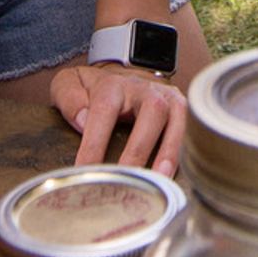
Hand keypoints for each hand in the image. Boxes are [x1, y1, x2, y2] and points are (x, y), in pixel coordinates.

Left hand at [50, 61, 188, 177]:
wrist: (126, 76)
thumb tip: (82, 120)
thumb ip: (68, 99)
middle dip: (139, 149)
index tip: (85, 171)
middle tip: (126, 179)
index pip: (104, 111)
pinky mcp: (183, 110)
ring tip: (159, 178)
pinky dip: (183, 152)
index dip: (95, 143)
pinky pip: (189, 130)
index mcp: (114, 85)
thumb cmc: (97, 89)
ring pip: (177, 119)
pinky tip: (174, 174)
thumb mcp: (70, 83)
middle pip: (151, 112)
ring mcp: (168, 98)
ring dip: (170, 151)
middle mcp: (145, 89)